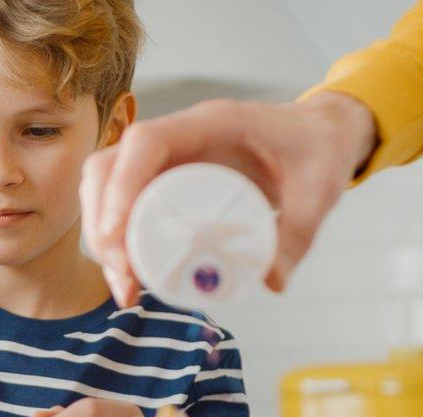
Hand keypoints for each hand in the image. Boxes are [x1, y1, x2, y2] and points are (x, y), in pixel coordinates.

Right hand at [80, 91, 376, 305]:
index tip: (117, 236)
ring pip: (105, 188)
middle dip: (103, 225)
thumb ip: (298, 233)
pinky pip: (122, 205)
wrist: (316, 134)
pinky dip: (118, 241)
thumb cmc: (316, 150)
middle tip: (124, 277)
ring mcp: (163, 158)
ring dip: (103, 238)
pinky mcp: (160, 180)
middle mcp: (176, 137)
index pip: (145, 143)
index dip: (122, 186)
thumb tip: (272, 282)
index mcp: (209, 124)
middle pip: (108, 169)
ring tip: (125, 286)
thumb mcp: (319, 189)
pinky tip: (131, 276)